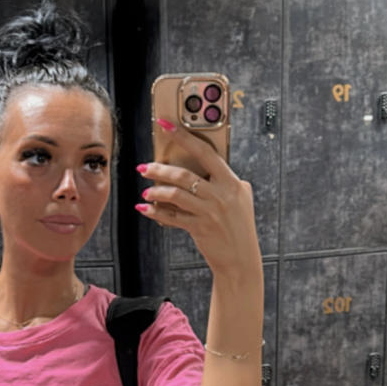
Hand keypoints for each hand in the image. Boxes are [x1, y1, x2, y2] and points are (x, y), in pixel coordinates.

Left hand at [138, 120, 257, 275]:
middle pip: (184, 175)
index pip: (205, 152)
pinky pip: (172, 217)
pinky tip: (145, 210)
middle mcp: (221, 195)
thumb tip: (209, 168)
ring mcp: (210, 212)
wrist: (241, 259)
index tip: (166, 126)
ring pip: (175, 195)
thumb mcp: (242, 199)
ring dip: (156, 192)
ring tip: (146, 192)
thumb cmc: (240, 227)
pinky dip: (156, 213)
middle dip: (159, 170)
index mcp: (232, 182)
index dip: (184, 137)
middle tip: (144, 168)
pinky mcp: (200, 228)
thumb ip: (228, 181)